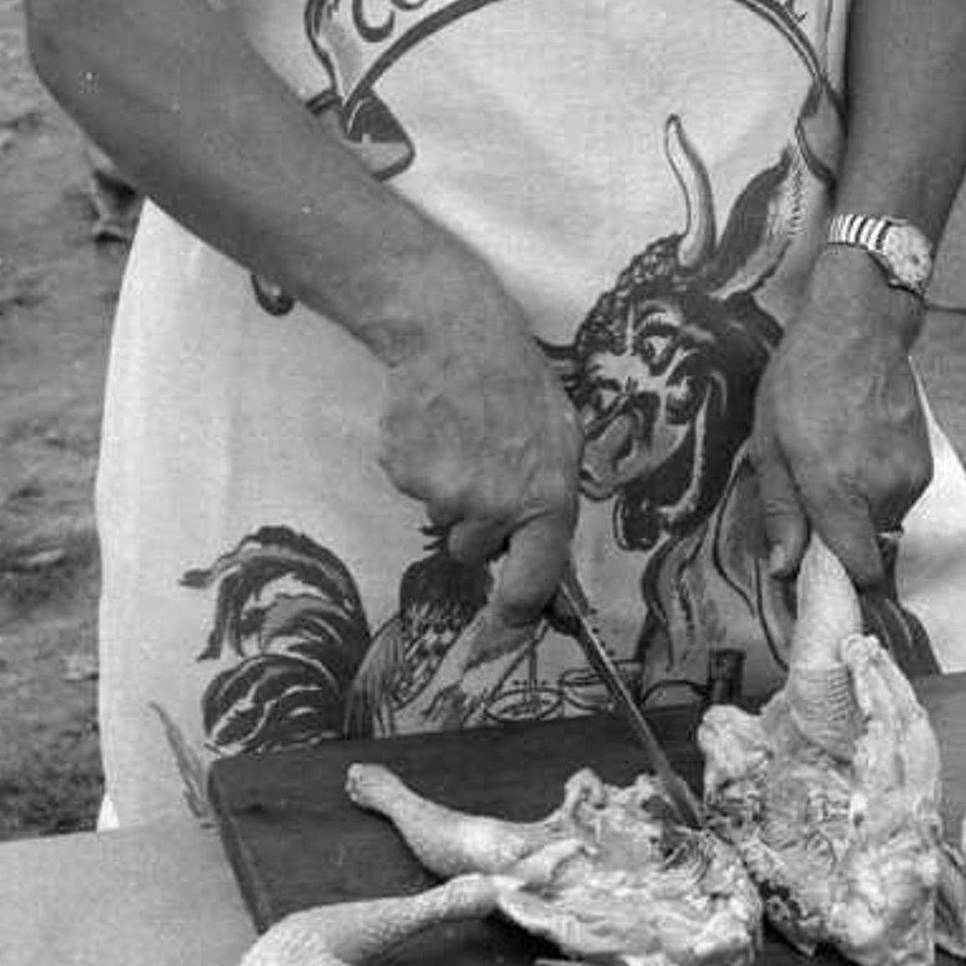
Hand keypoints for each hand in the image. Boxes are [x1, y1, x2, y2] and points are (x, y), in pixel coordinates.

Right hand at [358, 248, 582, 656]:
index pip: (533, 582)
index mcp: (546, 498)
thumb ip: (551, 500)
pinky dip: (422, 465)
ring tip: (464, 433)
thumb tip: (541, 558)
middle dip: (478, 521)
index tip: (500, 635)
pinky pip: (414, 488)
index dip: (515, 617)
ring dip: (451, 488)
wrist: (453, 330)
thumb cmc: (516, 381)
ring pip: (443, 516)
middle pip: (475, 550)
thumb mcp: (560, 437)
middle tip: (486, 462)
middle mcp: (496, 504)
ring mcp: (446, 490)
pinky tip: (436, 425)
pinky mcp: (405, 473)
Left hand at [747, 248, 932, 591]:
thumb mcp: (770, 445)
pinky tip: (860, 448)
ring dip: (862, 508)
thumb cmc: (802, 382)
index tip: (820, 570)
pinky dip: (880, 486)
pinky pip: (899, 496)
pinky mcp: (924, 464)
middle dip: (843, 535)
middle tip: (816, 496)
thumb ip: (782, 512)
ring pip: (885, 522)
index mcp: (838, 491)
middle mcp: (882, 490)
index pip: (860, 571)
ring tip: (838, 460)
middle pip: (868, 548)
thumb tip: (785, 568)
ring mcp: (910, 476)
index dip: (841, 580)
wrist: (857, 328)